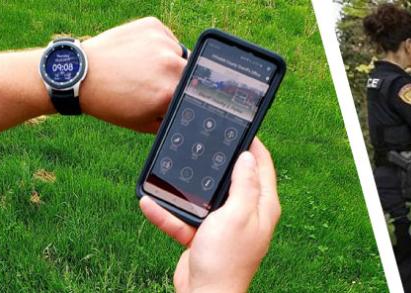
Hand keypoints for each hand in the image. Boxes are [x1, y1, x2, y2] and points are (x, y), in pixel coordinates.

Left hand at [78, 17, 186, 131]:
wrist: (82, 74)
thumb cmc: (110, 102)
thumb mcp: (144, 123)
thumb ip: (171, 119)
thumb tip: (186, 115)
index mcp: (170, 92)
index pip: (194, 95)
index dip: (184, 98)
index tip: (173, 97)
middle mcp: (169, 65)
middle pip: (191, 73)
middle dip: (178, 80)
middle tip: (155, 84)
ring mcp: (161, 42)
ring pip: (179, 53)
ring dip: (169, 61)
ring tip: (144, 68)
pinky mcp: (152, 26)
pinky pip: (167, 37)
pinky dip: (159, 46)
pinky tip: (139, 54)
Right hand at [139, 138, 280, 292]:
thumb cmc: (226, 259)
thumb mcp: (237, 215)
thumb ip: (244, 185)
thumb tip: (249, 158)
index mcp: (261, 207)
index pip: (262, 167)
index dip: (253, 146)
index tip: (240, 127)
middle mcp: (245, 215)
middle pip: (232, 180)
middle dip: (216, 163)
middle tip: (203, 141)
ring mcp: (222, 227)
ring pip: (202, 199)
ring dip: (184, 189)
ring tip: (170, 170)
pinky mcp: (201, 238)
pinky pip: (182, 219)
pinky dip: (166, 213)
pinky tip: (148, 202)